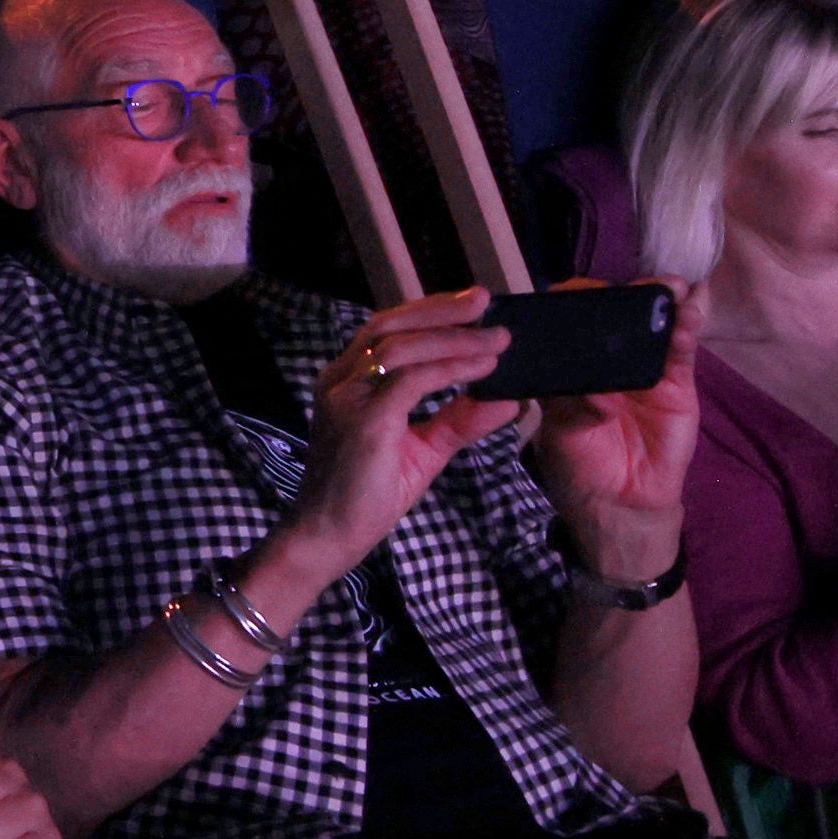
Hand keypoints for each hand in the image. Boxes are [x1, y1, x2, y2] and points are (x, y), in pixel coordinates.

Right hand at [292, 289, 512, 563]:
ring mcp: (347, 397)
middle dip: (442, 309)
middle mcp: (340, 380)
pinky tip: (482, 366)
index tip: (473, 305)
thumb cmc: (368, 496)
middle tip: (486, 301)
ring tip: (496, 338)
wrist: (329, 537)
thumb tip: (508, 398)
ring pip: (402, 346)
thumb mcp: (423, 450)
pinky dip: (452, 368)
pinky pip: (413, 380)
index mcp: (347, 381)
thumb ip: (459, 421)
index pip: (387, 330)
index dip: (430, 311)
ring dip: (454, 337)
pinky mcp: (364, 420)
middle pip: (390, 324)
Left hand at [521, 279, 699, 570]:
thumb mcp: (561, 432)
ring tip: (669, 288)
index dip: (574, 302)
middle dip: (624, 294)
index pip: (572, 321)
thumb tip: (599, 392)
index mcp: (570, 363)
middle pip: (616, 316)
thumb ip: (573, 406)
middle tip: (630, 283)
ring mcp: (645, 368)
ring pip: (654, 327)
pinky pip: (681, 353)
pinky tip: (689, 316)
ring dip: (663, 303)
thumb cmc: (579, 463)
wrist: (620, 502)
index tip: (574, 292)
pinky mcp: (676, 385)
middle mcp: (606, 358)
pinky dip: (686, 332)